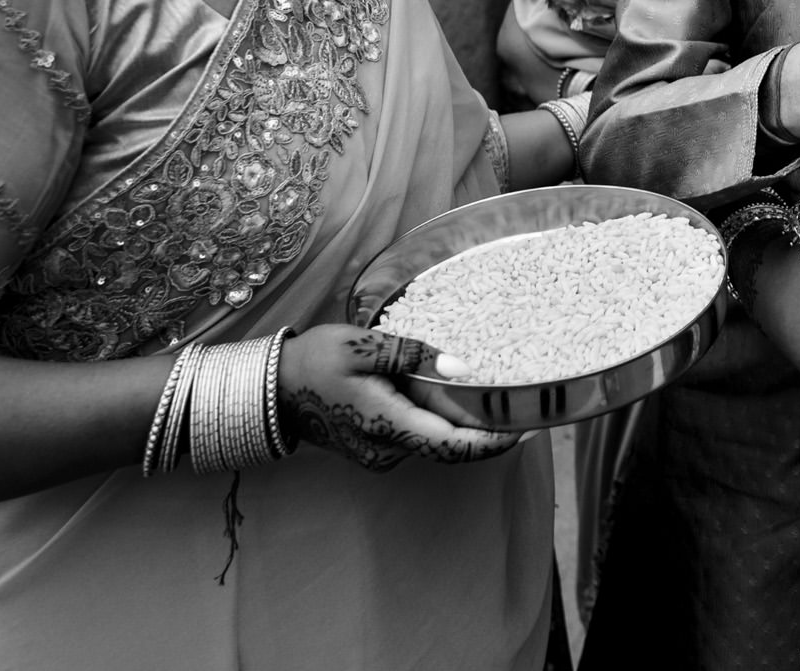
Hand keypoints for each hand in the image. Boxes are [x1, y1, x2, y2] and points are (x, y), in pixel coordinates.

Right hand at [281, 326, 521, 471]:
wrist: (270, 390)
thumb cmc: (316, 361)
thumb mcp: (365, 346)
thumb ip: (414, 356)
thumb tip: (463, 370)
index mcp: (389, 425)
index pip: (455, 446)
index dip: (496, 441)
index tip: (529, 428)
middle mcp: (388, 449)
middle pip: (451, 447)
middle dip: (488, 431)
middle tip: (523, 408)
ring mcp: (380, 453)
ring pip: (434, 441)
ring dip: (462, 423)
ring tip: (493, 395)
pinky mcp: (374, 448)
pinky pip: (417, 438)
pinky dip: (439, 421)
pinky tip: (452, 395)